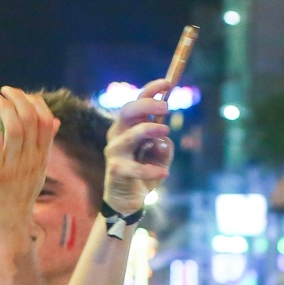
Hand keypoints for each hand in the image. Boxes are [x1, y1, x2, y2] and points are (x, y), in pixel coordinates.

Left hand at [0, 87, 59, 249]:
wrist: (6, 230)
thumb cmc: (18, 199)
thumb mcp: (37, 172)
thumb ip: (44, 146)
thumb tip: (55, 121)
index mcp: (42, 159)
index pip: (46, 122)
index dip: (36, 103)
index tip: (23, 95)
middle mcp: (30, 161)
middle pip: (30, 120)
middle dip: (19, 99)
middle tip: (5, 91)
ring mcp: (13, 167)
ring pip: (14, 128)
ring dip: (5, 108)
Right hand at [103, 78, 174, 214]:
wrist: (127, 201)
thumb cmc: (143, 174)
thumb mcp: (160, 158)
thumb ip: (165, 147)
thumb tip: (163, 139)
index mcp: (127, 127)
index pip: (136, 102)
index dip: (151, 90)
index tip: (168, 83)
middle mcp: (118, 135)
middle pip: (128, 111)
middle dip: (148, 105)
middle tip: (167, 108)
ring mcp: (115, 152)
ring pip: (131, 134)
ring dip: (150, 130)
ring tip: (167, 133)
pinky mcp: (116, 170)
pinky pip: (135, 167)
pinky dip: (151, 169)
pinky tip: (164, 173)